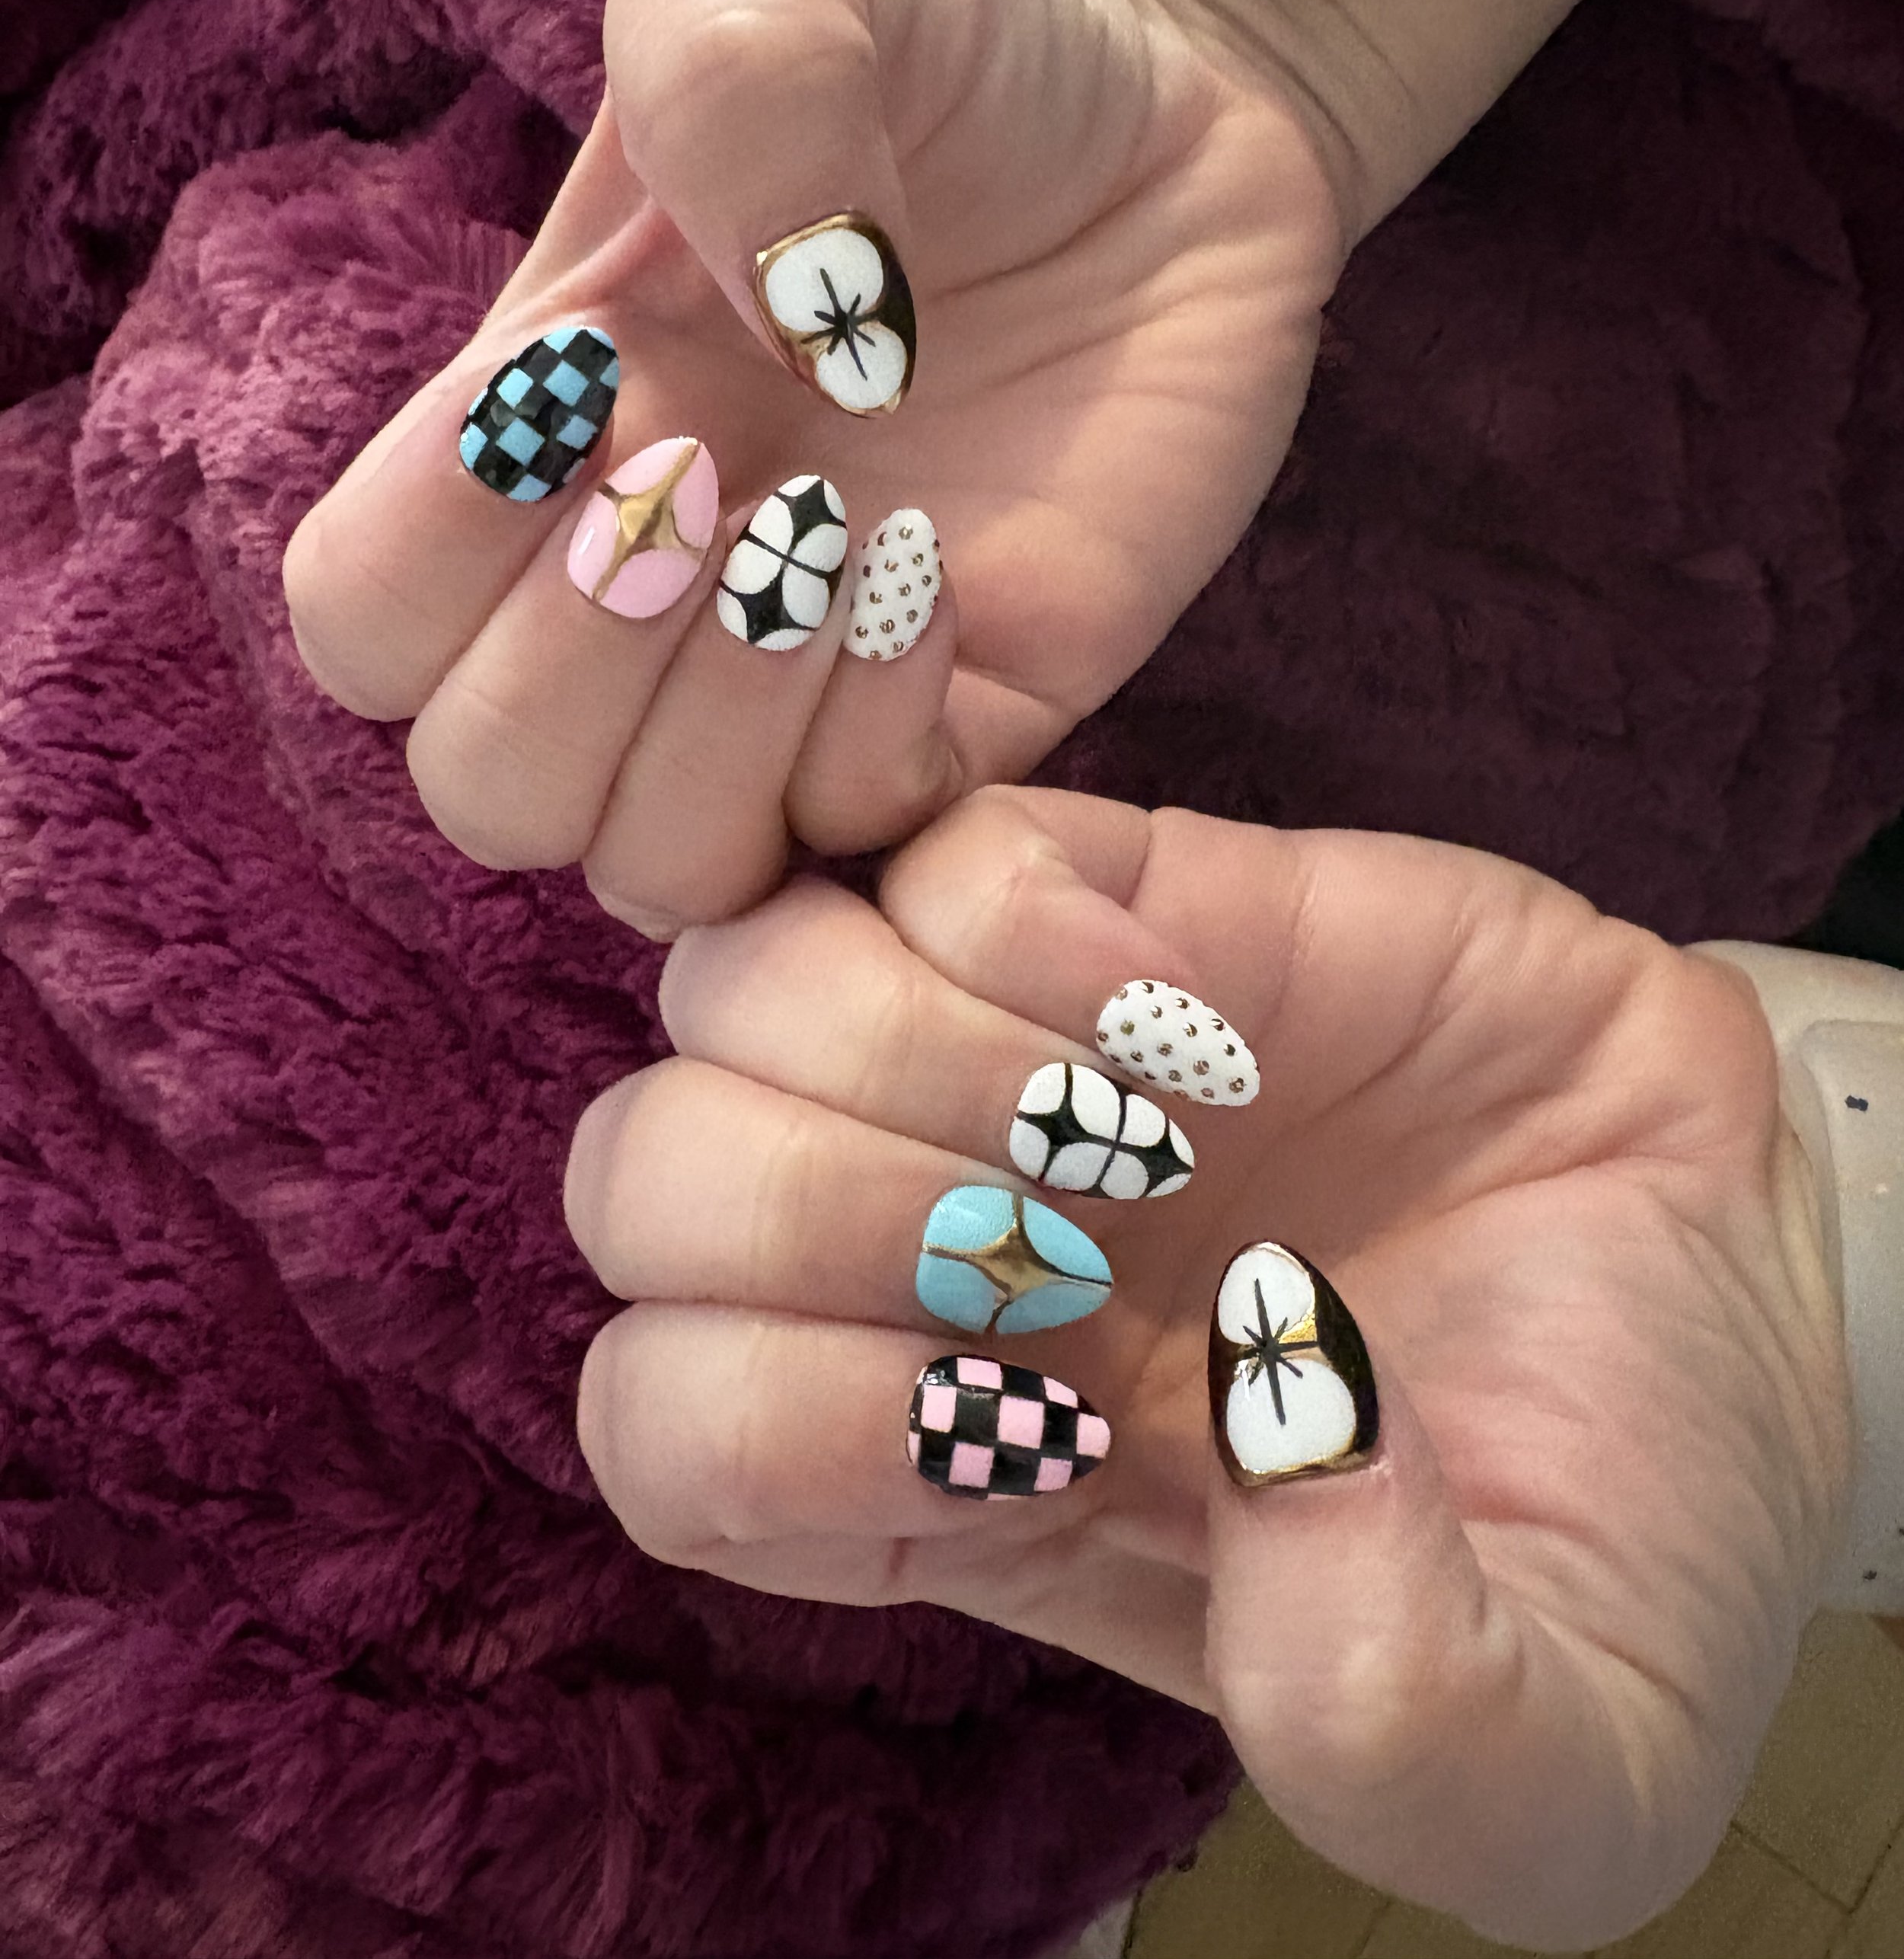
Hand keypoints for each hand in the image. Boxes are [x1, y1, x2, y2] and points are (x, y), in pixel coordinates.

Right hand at [281, 0, 1341, 931]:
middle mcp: (644, 581)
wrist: (1179, 72)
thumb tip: (785, 337)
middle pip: (486, 787)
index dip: (437, 549)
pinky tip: (937, 573)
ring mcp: (800, 672)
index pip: (363, 622)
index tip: (603, 375)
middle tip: (726, 469)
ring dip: (722, 726)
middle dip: (583, 658)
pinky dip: (872, 749)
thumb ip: (722, 75)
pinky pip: (860, 848)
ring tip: (839, 529)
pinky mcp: (971, 711)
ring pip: (653, 866)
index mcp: (535, 426)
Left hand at [562, 786, 1847, 1947]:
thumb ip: (1404, 1723)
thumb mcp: (1554, 1750)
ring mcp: (1005, 1049)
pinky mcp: (1126, 894)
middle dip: (820, 1219)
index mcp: (954, 1477)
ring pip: (741, 981)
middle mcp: (929, 1251)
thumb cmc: (1619, 1510)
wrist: (1752, 1267)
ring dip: (917, 1061)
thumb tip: (1262, 1436)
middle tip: (1070, 1269)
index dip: (787, 1427)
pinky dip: (1037, 930)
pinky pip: (935, 848)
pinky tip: (1201, 1021)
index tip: (1047, 1445)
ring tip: (1146, 1140)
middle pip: (644, 1179)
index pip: (669, 1422)